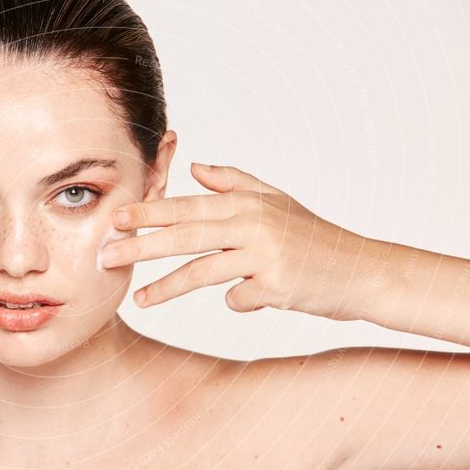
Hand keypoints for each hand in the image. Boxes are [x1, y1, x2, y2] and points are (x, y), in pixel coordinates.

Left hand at [98, 163, 379, 319]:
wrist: (363, 270)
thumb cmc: (314, 237)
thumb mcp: (277, 201)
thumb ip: (235, 183)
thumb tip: (195, 168)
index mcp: (248, 204)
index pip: (188, 206)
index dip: (150, 212)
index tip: (116, 218)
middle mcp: (254, 224)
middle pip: (186, 235)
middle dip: (141, 245)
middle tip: (106, 256)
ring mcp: (266, 254)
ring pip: (203, 269)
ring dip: (166, 287)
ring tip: (138, 300)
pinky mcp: (279, 285)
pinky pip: (240, 298)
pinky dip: (239, 301)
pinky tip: (247, 298)